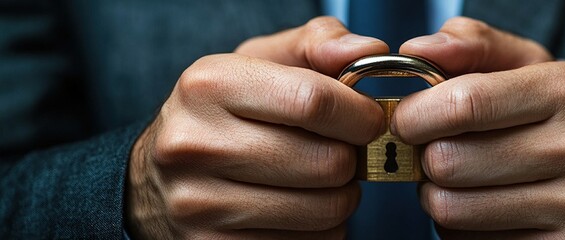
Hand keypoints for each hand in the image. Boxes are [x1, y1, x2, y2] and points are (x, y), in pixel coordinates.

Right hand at [126, 17, 387, 238]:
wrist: (156, 178)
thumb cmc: (222, 113)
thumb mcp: (258, 63)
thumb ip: (315, 45)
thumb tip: (369, 49)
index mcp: (209, 86)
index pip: (313, 101)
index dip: (360, 114)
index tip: (368, 120)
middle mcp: (197, 145)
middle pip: (328, 162)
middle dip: (351, 159)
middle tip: (339, 151)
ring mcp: (202, 205)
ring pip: (326, 210)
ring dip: (340, 196)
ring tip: (318, 179)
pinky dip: (320, 229)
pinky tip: (297, 208)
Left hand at [396, 17, 564, 238]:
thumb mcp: (534, 66)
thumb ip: (475, 45)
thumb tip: (416, 47)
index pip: (465, 103)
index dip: (415, 113)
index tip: (405, 118)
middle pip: (448, 162)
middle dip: (426, 156)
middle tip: (437, 149)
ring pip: (451, 210)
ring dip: (437, 195)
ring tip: (458, 179)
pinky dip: (460, 228)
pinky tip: (482, 207)